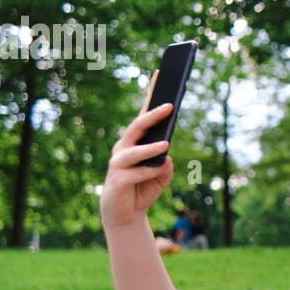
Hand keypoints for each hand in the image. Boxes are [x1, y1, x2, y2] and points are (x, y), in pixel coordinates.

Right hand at [100, 70, 174, 230]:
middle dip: (153, 115)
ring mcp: (119, 162)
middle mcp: (124, 147)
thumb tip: (166, 157)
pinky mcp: (118, 178)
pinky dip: (149, 171)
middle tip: (170, 106)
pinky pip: (136, 172)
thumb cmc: (143, 188)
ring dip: (151, 147)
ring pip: (135, 150)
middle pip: (138, 126)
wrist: (126, 214)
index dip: (152, 94)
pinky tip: (159, 170)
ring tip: (167, 144)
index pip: (145, 113)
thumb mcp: (161, 176)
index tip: (161, 74)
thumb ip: (166, 165)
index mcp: (136, 142)